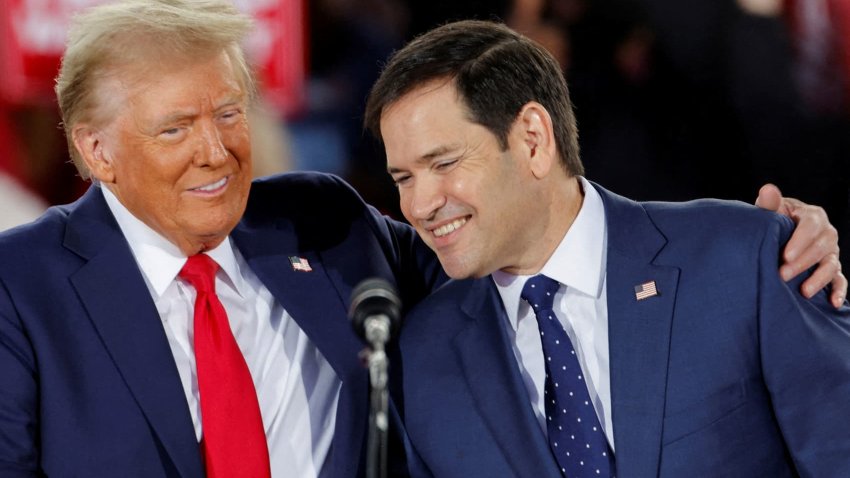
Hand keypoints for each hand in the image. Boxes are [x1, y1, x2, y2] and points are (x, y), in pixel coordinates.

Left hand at [755, 183, 845, 307]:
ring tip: (803, 291)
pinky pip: (840, 280)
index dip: (800, 241)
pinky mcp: (832, 269)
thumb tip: (767, 189)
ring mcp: (831, 252)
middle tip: (782, 274)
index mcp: (812, 215)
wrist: (777, 236)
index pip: (811, 226)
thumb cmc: (773, 222)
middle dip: (802, 263)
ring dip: (819, 278)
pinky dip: (839, 291)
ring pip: (831, 264)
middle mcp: (826, 233)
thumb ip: (769, 204)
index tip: (785, 255)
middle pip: (820, 247)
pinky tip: (833, 303)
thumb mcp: (771, 212)